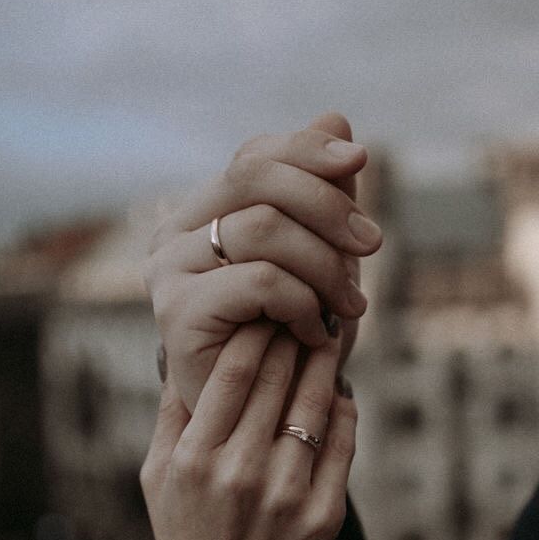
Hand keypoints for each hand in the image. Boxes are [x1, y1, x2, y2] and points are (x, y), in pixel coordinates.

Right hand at [140, 320, 356, 539]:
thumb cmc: (185, 538)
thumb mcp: (155, 478)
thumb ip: (169, 415)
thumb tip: (177, 352)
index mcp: (195, 456)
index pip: (233, 369)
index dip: (256, 329)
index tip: (266, 307)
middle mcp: (240, 470)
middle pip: (278, 377)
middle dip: (293, 333)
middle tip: (305, 305)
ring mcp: (286, 493)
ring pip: (315, 403)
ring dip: (324, 363)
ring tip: (328, 337)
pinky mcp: (323, 515)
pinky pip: (341, 443)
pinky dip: (343, 411)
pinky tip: (339, 393)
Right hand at [144, 112, 378, 411]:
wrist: (264, 422)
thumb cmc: (291, 338)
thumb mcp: (319, 258)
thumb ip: (322, 192)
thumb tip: (335, 116)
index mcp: (201, 213)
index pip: (254, 155)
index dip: (308, 150)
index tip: (360, 161)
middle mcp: (172, 234)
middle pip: (254, 176)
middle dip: (326, 204)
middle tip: (371, 245)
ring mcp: (167, 272)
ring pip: (262, 227)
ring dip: (325, 263)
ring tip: (352, 304)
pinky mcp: (176, 314)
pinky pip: (259, 280)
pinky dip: (304, 301)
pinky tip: (319, 331)